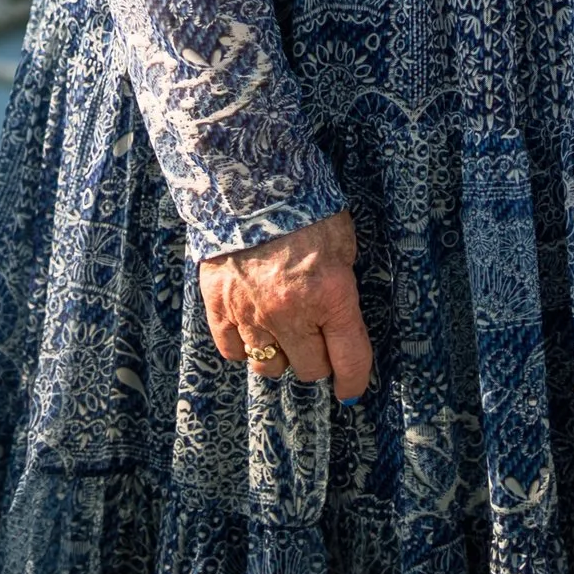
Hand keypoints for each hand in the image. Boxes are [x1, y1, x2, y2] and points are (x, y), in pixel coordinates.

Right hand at [197, 210, 373, 402]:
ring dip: (281, 355)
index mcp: (331, 294)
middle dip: (317, 359)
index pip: (349, 358)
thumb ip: (341, 285)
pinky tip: (253, 327)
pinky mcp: (219, 308)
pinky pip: (234, 352)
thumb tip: (339, 320)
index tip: (351, 390)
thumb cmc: (305, 208)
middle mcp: (292, 313)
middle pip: (309, 369)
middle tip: (316, 339)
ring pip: (269, 367)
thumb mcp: (342, 243)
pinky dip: (245, 347)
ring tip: (283, 332)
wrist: (249, 183)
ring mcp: (252, 314)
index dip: (354, 380)